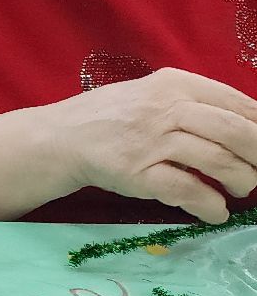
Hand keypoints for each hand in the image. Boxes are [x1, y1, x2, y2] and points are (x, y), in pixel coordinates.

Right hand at [41, 67, 256, 222]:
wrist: (58, 137)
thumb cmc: (111, 117)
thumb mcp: (152, 95)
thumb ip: (194, 103)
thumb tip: (249, 123)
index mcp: (173, 83)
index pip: (236, 102)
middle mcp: (163, 108)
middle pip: (234, 130)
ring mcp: (150, 141)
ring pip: (217, 161)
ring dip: (240, 181)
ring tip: (239, 189)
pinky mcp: (137, 173)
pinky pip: (188, 191)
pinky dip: (210, 205)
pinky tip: (215, 212)